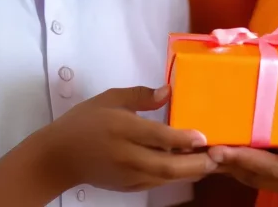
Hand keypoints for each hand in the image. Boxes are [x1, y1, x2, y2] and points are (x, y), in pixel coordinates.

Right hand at [41, 85, 216, 192]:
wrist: (60, 158)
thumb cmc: (85, 122)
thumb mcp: (110, 99)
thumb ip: (140, 96)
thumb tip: (168, 91)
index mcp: (122, 129)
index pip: (157, 137)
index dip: (182, 139)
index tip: (204, 136)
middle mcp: (127, 155)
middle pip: (167, 166)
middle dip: (195, 164)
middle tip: (218, 156)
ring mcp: (127, 175)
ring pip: (164, 178)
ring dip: (190, 173)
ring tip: (211, 162)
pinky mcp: (128, 187)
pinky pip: (156, 183)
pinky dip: (174, 177)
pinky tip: (188, 168)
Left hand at [208, 129, 277, 205]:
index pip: (268, 168)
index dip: (240, 157)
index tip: (216, 147)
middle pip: (259, 175)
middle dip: (231, 162)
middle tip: (204, 146)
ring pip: (265, 176)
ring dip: (241, 163)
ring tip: (218, 147)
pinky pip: (277, 172)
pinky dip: (259, 161)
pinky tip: (253, 146)